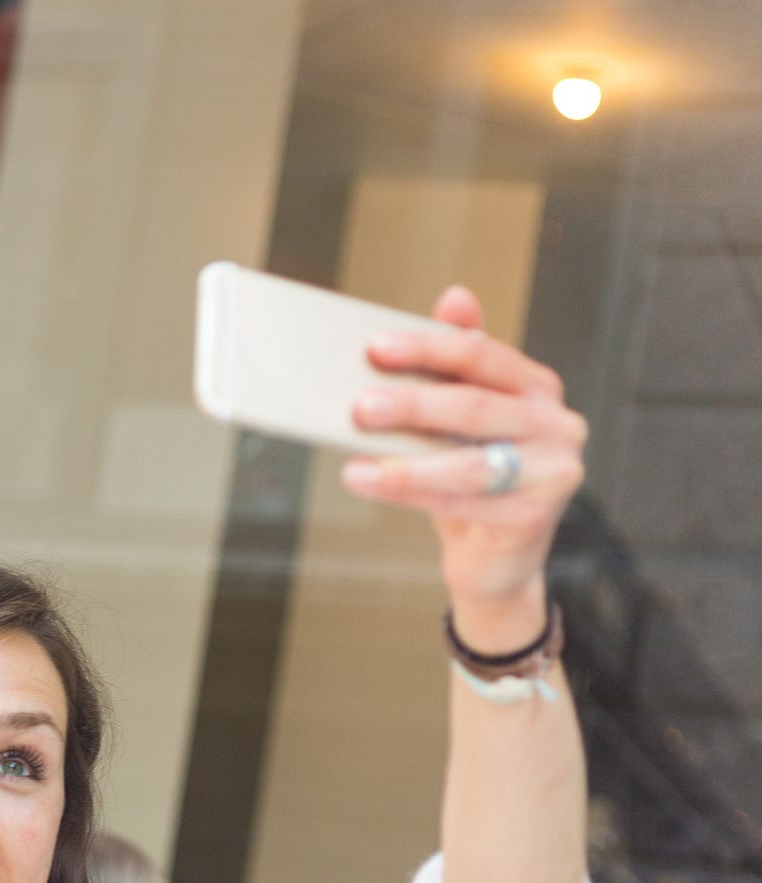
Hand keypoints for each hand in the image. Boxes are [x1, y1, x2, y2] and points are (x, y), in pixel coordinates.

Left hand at [339, 285, 586, 650]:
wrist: (495, 557)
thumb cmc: (470, 479)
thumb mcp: (460, 420)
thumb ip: (454, 365)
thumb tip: (455, 296)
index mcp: (536, 387)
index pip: (481, 355)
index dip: (428, 346)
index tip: (375, 346)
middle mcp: (556, 423)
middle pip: (475, 406)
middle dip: (412, 404)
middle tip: (359, 405)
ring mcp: (554, 470)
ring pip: (469, 462)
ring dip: (406, 462)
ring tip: (355, 461)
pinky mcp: (537, 515)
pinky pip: (464, 503)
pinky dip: (412, 494)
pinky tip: (371, 484)